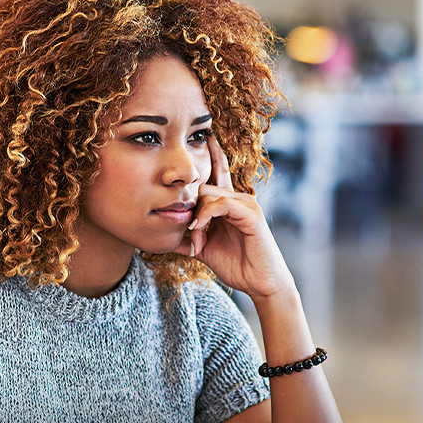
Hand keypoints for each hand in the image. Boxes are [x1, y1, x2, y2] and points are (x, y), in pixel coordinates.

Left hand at [175, 135, 295, 302]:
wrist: (260, 283)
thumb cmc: (237, 265)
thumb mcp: (204, 248)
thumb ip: (187, 237)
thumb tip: (162, 234)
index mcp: (229, 205)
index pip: (216, 174)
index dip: (209, 157)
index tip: (199, 138)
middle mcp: (238, 200)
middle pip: (203, 187)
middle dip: (190, 210)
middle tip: (190, 236)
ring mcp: (246, 205)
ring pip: (210, 194)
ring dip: (197, 218)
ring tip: (197, 240)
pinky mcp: (251, 214)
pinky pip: (222, 204)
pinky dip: (206, 215)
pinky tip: (199, 228)